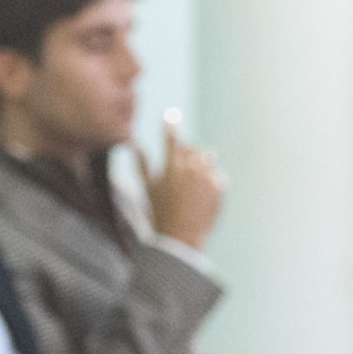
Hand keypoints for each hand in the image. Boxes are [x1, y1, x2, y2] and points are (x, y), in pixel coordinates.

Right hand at [134, 117, 223, 250]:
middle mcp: (192, 167)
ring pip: (206, 159)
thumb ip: (141, 164)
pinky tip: (200, 196)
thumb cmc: (160, 212)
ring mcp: (208, 176)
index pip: (172, 140)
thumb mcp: (147, 188)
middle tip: (179, 168)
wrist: (181, 236)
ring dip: (199, 164)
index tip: (170, 117)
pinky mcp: (220, 186)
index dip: (170, 127)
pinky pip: (217, 175)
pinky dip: (209, 181)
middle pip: (191, 149)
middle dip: (185, 154)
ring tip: (190, 183)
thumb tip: (131, 144)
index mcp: (172, 166)